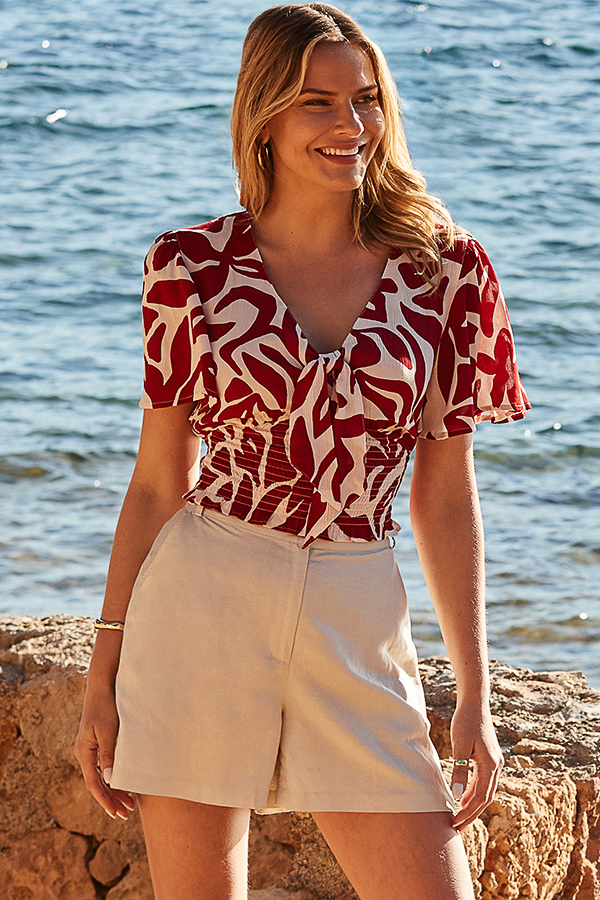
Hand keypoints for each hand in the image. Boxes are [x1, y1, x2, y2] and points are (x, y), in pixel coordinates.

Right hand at [74, 688, 134, 819]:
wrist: (103, 687)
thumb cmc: (106, 706)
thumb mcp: (109, 731)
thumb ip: (109, 754)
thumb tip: (111, 779)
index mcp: (84, 752)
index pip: (93, 783)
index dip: (105, 799)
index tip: (115, 812)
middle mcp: (84, 753)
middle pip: (97, 783)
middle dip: (111, 799)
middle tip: (126, 814)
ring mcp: (89, 749)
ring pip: (101, 777)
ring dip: (114, 790)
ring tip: (129, 804)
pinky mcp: (97, 744)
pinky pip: (103, 767)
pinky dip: (113, 778)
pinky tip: (124, 784)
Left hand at [450, 699, 502, 831]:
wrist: (475, 702)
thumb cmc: (466, 721)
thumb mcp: (460, 746)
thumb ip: (459, 770)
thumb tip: (458, 796)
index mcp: (491, 765)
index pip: (480, 797)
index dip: (468, 812)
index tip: (455, 822)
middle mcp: (496, 766)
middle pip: (486, 798)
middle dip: (472, 814)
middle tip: (457, 828)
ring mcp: (495, 762)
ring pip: (486, 790)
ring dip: (473, 804)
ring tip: (459, 816)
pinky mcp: (490, 758)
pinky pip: (483, 781)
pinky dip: (474, 791)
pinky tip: (463, 797)